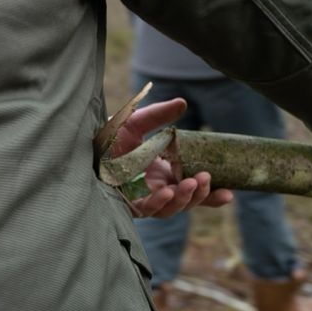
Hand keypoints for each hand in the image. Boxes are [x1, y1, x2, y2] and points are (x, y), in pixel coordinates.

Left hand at [111, 97, 233, 218]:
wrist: (81, 145)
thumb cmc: (108, 137)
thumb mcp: (137, 122)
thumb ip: (159, 115)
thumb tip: (182, 102)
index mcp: (164, 173)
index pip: (192, 188)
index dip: (211, 194)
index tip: (230, 192)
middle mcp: (156, 189)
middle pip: (186, 201)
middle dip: (200, 194)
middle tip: (207, 179)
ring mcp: (143, 198)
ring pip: (170, 207)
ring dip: (184, 198)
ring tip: (192, 183)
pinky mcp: (127, 204)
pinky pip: (147, 208)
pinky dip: (159, 201)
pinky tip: (167, 190)